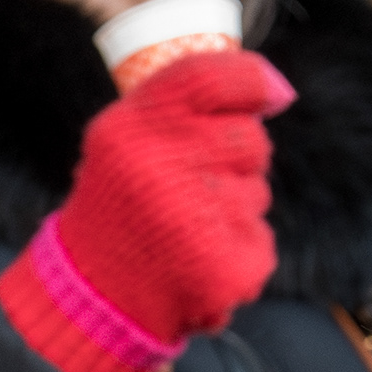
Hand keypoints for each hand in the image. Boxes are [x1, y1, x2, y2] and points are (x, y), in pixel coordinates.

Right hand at [57, 46, 290, 345]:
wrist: (93, 293)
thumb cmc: (120, 204)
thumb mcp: (126, 139)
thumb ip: (185, 106)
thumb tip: (278, 89)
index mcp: (131, 129)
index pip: (212, 78)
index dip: (252, 80)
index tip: (269, 93)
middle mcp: (161, 169)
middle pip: (249, 138)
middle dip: (236, 158)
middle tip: (192, 186)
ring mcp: (195, 221)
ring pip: (257, 193)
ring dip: (234, 208)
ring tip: (184, 230)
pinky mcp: (224, 267)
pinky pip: (260, 241)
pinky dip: (239, 252)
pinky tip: (198, 262)